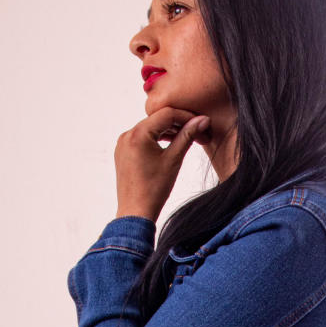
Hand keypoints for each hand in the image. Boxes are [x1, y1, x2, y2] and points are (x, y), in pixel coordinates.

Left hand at [114, 105, 211, 221]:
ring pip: (150, 128)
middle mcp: (127, 135)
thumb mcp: (174, 160)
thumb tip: (202, 120)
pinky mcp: (123, 152)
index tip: (200, 121)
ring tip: (185, 138)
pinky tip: (169, 145)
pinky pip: (142, 138)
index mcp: (138, 134)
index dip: (186, 116)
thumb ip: (187, 136)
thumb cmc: (154, 190)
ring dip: (167, 130)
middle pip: (157, 119)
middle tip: (196, 130)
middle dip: (177, 123)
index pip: (166, 114)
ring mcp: (123, 143)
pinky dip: (156, 138)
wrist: (136, 212)